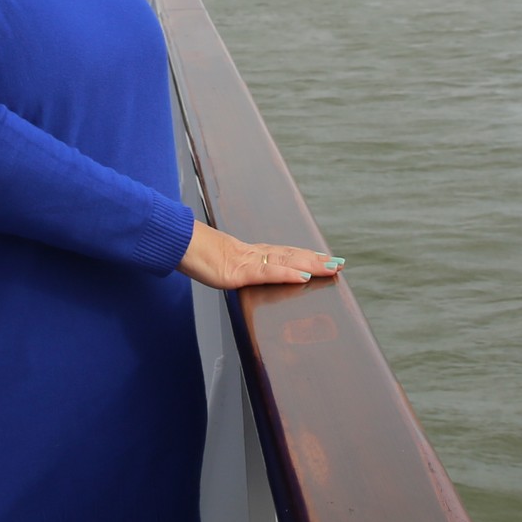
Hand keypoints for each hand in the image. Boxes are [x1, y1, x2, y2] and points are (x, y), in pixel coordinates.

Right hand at [178, 222, 344, 292]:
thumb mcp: (220, 264)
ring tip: (332, 268)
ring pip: (288, 261)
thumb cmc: (197, 254)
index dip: (307, 257)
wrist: (181, 244)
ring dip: (312, 265)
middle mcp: (257, 254)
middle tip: (340, 264)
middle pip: (293, 256)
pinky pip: (269, 273)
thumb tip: (237, 274)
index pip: (286, 255)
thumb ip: (234, 268)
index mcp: (252, 254)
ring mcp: (250, 261)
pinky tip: (304, 277)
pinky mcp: (241, 271)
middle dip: (318, 260)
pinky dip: (289, 274)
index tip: (326, 260)